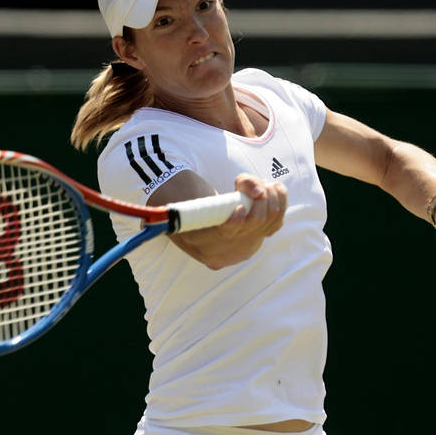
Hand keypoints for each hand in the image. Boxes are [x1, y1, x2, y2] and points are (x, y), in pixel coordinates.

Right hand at [170, 173, 286, 269]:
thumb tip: (155, 219)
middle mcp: (225, 252)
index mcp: (202, 245)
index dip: (234, 224)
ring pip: (269, 222)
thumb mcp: (181, 205)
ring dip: (271, 198)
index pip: (224, 237)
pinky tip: (276, 189)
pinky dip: (280, 202)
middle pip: (252, 226)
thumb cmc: (188, 206)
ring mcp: (244, 248)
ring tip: (264, 183)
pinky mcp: (259, 240)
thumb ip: (173, 209)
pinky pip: (277, 222)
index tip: (238, 208)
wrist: (198, 224)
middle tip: (255, 182)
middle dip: (259, 200)